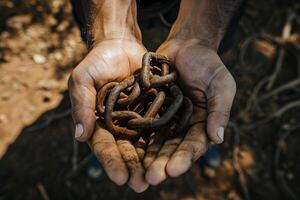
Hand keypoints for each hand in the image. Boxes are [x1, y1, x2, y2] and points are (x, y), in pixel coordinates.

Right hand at [68, 39, 148, 191]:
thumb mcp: (83, 80)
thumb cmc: (97, 62)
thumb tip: (80, 136)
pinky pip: (159, 127)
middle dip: (132, 167)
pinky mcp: (153, 110)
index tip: (120, 178)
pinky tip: (171, 154)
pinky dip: (163, 140)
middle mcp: (118, 126)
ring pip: (143, 143)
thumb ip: (81, 104)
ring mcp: (136, 119)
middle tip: (141, 185)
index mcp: (98, 123)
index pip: (104, 146)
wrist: (120, 46)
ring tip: (157, 177)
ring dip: (149, 161)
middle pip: (125, 150)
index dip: (111, 162)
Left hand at [143, 39, 235, 184]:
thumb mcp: (220, 84)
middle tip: (152, 178)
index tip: (173, 169)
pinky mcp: (151, 109)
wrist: (186, 45)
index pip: (195, 144)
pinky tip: (128, 150)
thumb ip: (220, 110)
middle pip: (173, 147)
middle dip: (163, 163)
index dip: (185, 157)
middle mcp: (184, 125)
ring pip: (157, 141)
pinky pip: (144, 125)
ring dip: (149, 156)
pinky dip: (137, 137)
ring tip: (139, 172)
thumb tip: (219, 138)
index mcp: (203, 123)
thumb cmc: (207, 63)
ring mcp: (167, 118)